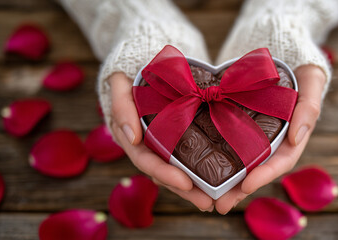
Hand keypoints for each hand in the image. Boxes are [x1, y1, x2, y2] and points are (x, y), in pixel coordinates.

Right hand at [108, 72, 214, 211]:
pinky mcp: (175, 141)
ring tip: (216, 201)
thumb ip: (121, 106)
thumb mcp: (120, 84)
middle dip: (185, 190)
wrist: (142, 68)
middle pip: (164, 174)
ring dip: (195, 189)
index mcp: (130, 137)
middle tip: (207, 203)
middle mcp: (145, 146)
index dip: (165, 173)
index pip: (146, 161)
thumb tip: (132, 136)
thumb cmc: (129, 75)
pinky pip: (186, 160)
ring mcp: (160, 146)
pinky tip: (217, 183)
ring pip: (176, 172)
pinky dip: (199, 173)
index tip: (186, 183)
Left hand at [214, 65, 326, 213]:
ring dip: (227, 182)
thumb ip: (309, 106)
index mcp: (294, 134)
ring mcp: (258, 133)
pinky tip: (203, 169)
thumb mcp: (312, 81)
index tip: (245, 185)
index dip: (264, 175)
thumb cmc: (302, 66)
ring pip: (243, 163)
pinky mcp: (242, 124)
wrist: (284, 53)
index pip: (281, 161)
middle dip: (240, 189)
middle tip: (220, 205)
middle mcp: (275, 139)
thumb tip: (297, 138)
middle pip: (258, 169)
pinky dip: (219, 159)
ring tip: (208, 197)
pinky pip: (230, 144)